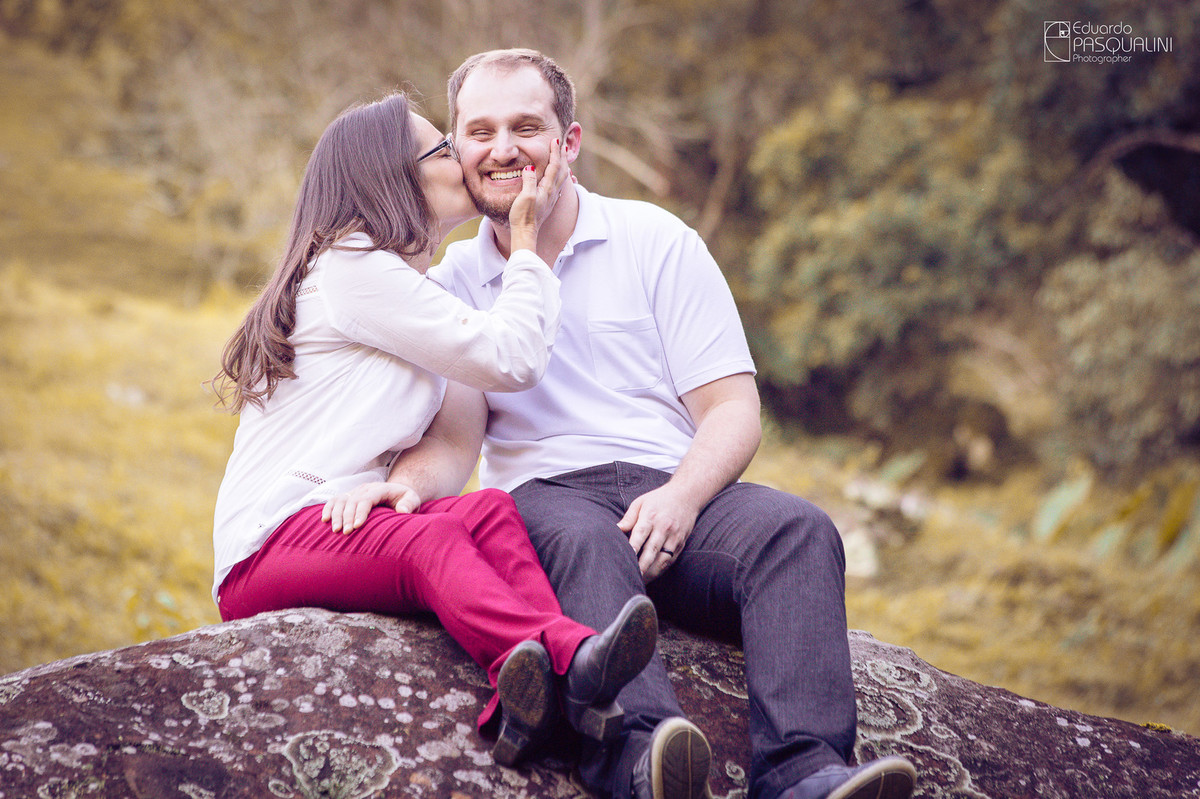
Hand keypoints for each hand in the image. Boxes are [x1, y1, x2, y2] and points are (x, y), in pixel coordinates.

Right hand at [321, 481, 420, 533]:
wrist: (397, 492)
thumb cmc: (405, 499)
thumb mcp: (412, 499)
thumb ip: (409, 504)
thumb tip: (402, 511)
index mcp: (380, 488)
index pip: (367, 498)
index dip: (360, 512)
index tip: (357, 526)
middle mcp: (365, 488)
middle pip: (352, 500)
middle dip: (347, 516)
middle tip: (346, 533)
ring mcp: (355, 491)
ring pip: (341, 500)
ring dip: (336, 514)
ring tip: (335, 530)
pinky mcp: (349, 496)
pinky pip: (335, 500)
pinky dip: (328, 509)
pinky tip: (325, 520)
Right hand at [508, 137, 568, 251]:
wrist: (525, 233)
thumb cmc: (523, 216)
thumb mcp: (525, 196)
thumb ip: (529, 180)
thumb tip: (530, 166)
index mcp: (547, 188)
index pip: (554, 165)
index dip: (555, 152)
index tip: (555, 140)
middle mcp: (552, 192)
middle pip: (561, 170)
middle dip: (562, 156)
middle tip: (563, 144)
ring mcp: (551, 198)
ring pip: (561, 178)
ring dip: (563, 165)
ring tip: (562, 157)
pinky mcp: (548, 203)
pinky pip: (558, 186)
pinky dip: (560, 176)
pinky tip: (559, 178)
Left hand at [617, 484, 699, 581]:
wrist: (687, 495)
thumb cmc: (659, 499)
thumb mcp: (641, 502)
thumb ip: (629, 518)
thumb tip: (616, 529)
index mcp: (651, 516)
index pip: (640, 535)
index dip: (632, 548)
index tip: (624, 560)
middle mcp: (664, 528)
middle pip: (651, 551)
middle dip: (641, 567)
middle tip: (629, 578)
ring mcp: (674, 537)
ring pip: (662, 560)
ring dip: (651, 573)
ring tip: (639, 582)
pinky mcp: (681, 543)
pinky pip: (670, 561)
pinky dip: (660, 570)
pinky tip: (651, 576)